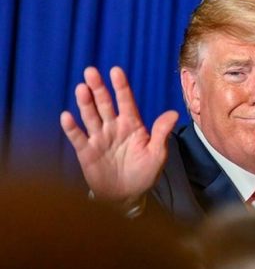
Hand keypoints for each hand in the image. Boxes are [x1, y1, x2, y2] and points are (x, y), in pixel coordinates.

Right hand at [60, 66, 178, 203]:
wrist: (127, 197)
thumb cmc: (144, 174)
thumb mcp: (157, 154)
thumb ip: (161, 133)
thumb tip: (173, 113)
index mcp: (132, 125)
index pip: (126, 102)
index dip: (121, 87)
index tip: (116, 71)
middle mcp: (114, 127)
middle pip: (104, 104)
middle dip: (98, 88)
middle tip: (91, 72)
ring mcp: (99, 138)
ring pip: (90, 116)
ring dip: (85, 103)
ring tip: (82, 89)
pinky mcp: (86, 151)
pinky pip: (78, 137)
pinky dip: (72, 128)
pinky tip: (67, 116)